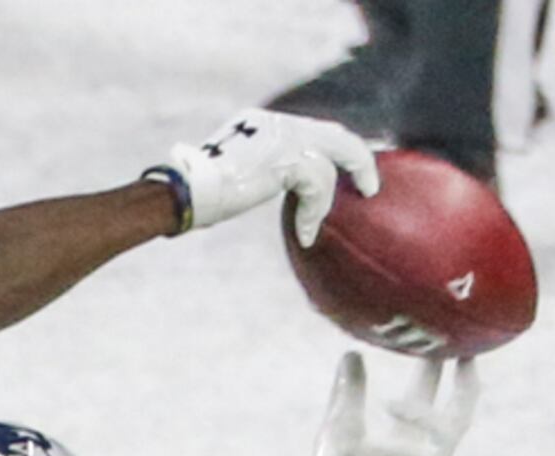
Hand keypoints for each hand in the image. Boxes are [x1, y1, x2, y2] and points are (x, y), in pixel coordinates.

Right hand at [148, 109, 379, 248]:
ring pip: (329, 163)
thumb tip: (268, 192)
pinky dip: (315, 211)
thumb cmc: (195, 197)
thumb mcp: (230, 179)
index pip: (310, 130)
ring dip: (325, 201)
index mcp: (261, 123)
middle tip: (370, 186)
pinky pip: (318, 183)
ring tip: (311, 228)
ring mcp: (282, 136)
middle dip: (357, 160)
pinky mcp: (286, 157)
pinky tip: (305, 233)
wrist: (184, 194)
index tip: (348, 171)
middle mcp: (275, 122)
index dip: (334, 149)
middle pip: (333, 135)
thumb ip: (258, 175)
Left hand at [287, 352, 480, 455]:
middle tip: (464, 349)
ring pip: (446, 433)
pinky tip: (371, 450)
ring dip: (420, 415)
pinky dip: (398, 451)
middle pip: (456, 409)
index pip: (430, 393)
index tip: (447, 336)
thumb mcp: (338, 429)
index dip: (441, 366)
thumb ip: (349, 394)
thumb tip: (352, 353)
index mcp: (403, 434)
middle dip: (463, 381)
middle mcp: (422, 450)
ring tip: (389, 406)